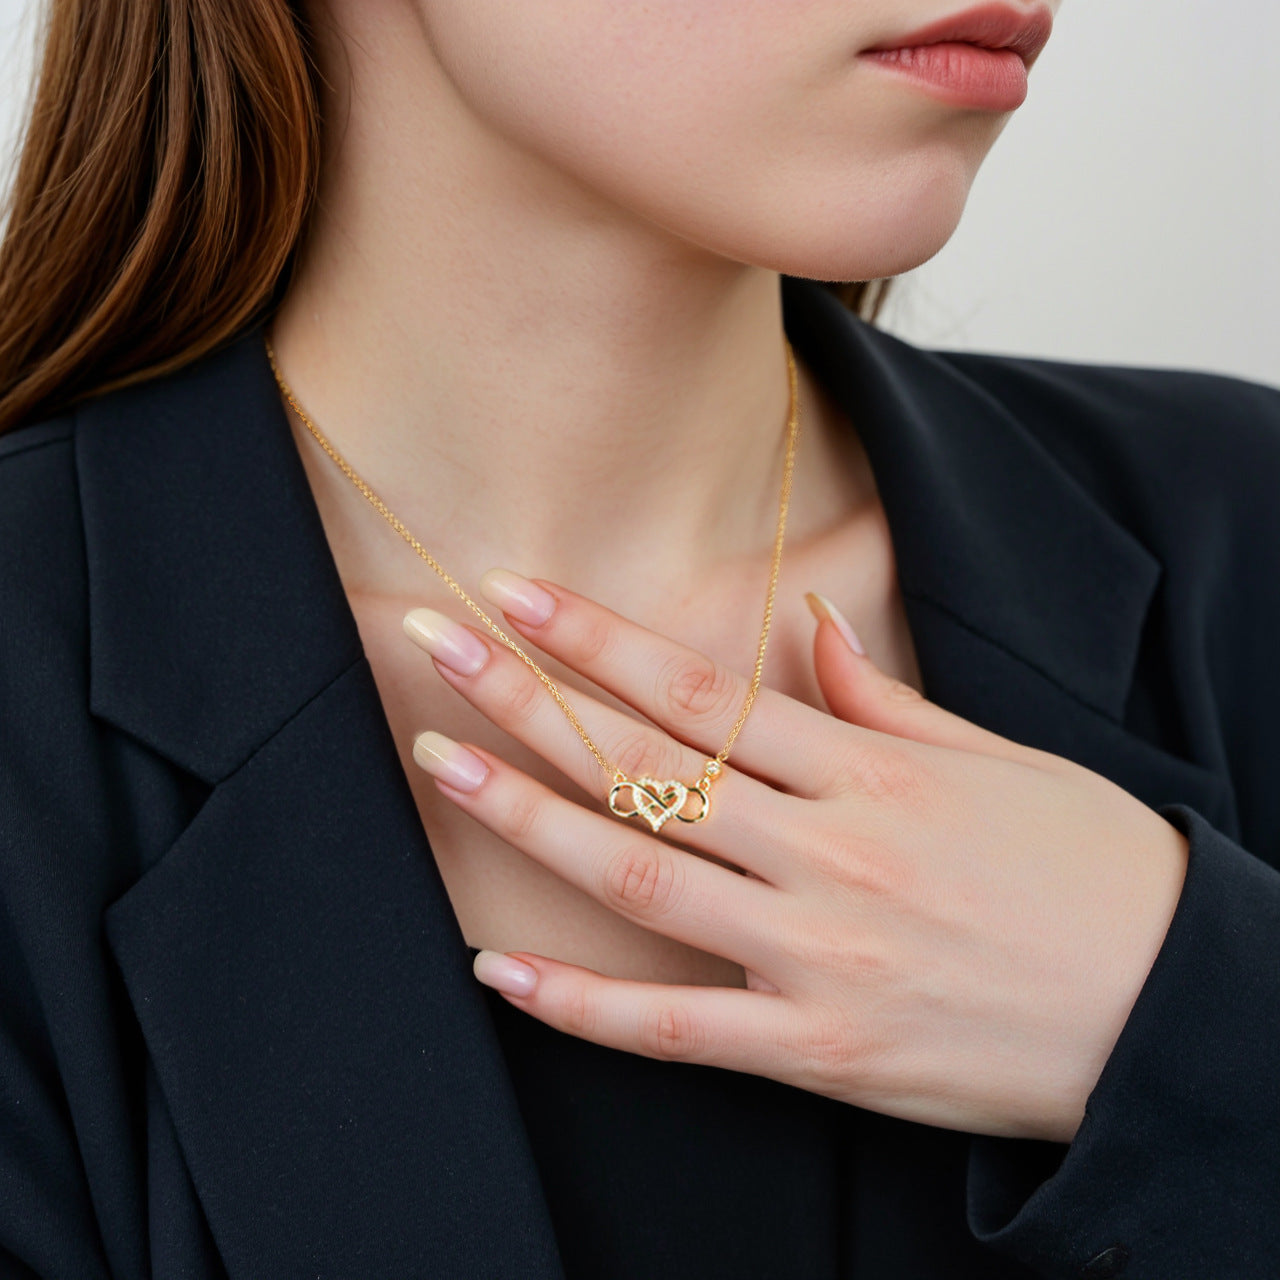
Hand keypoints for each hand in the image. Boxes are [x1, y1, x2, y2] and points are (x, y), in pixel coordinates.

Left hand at [403, 570, 1188, 1143]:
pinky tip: (499, 972)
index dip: (598, 638)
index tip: (518, 594)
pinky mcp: (817, 1048)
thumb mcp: (998, 758)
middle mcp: (829, 850)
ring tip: (443, 764)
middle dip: (531, 698)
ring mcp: (816, 953)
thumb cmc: (1093, 872)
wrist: (1173, 1013)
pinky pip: (675, 1029)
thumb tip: (810, 623)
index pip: (701, 689)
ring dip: (528, 817)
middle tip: (437, 646)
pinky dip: (581, 1006)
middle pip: (647, 764)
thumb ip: (883, 696)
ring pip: (640, 875)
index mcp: (870, 770)